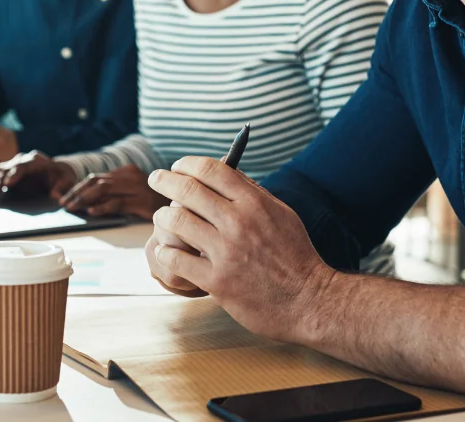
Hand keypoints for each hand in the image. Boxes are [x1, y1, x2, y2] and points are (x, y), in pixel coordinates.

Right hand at [0, 151, 76, 199]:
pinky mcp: (8, 171)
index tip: (8, 184)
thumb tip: (57, 196)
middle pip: (8, 168)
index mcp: (36, 160)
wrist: (56, 171)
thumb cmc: (62, 176)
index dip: (15, 174)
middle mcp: (22, 160)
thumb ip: (61, 187)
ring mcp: (14, 164)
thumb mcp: (66, 181)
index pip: (24, 166)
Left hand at [59, 165, 168, 219]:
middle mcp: (131, 176)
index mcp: (128, 172)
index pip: (97, 177)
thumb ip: (117, 194)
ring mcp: (137, 188)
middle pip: (97, 182)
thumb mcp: (135, 194)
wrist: (185, 208)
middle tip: (63, 204)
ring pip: (104, 190)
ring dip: (85, 200)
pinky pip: (118, 202)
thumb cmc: (157, 205)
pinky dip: (103, 207)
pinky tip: (92, 213)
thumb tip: (89, 204)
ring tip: (73, 208)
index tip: (65, 197)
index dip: (78, 187)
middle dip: (77, 193)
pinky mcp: (142, 201)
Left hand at [146, 156, 335, 341]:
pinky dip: (166, 251)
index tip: (178, 166)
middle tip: (155, 178)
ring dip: (162, 216)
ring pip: (177, 221)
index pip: (212, 170)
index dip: (188, 164)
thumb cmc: (295, 256)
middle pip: (188, 190)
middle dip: (165, 180)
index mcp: (255, 203)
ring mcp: (226, 253)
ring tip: (161, 217)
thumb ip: (254, 194)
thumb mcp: (282, 215)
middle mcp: (239, 223)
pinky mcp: (217, 282)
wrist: (309, 301)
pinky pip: (176, 259)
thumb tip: (226, 171)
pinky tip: (166, 250)